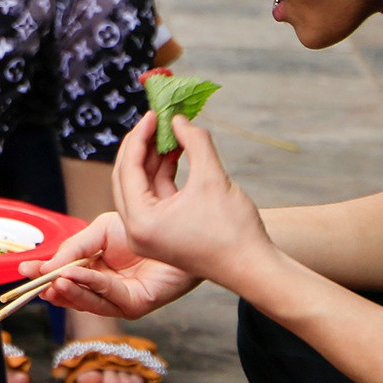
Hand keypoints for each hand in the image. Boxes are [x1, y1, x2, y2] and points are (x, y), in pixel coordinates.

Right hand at [18, 212, 200, 318]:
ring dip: (68, 291)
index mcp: (95, 270)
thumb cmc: (145, 227)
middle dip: (52, 287)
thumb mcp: (98, 231)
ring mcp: (120, 299)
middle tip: (34, 280)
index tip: (24, 271)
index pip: (65, 277)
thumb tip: (48, 267)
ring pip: (87, 301)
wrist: (177, 225)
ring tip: (53, 280)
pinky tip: (75, 275)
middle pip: (73, 295)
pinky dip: (89, 286)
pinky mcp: (136, 304)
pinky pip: (107, 297)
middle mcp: (106, 288)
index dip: (45, 276)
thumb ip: (74, 248)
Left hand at [112, 112, 274, 289]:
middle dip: (142, 146)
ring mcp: (149, 235)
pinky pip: (155, 197)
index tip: (154, 114)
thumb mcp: (212, 177)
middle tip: (157, 120)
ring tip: (170, 132)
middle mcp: (137, 231)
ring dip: (153, 159)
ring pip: (141, 187)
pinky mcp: (163, 234)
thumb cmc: (233, 229)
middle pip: (127, 178)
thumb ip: (194, 142)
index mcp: (140, 221)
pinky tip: (176, 153)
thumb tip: (179, 119)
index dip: (140, 137)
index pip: (127, 169)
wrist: (254, 269)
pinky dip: (163, 175)